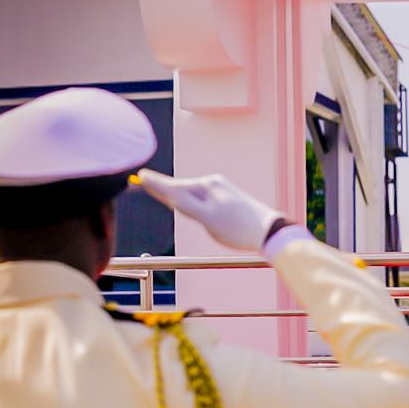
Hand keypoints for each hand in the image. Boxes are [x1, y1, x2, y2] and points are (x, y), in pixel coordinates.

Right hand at [139, 169, 280, 251]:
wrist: (270, 231)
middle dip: (165, 190)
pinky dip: (192, 201)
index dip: (155, 183)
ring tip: (163, 192)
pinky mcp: (228, 198)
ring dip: (180, 197)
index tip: (138, 176)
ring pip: (193, 194)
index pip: (173, 186)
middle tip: (143, 181)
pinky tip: (191, 203)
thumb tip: (168, 192)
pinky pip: (203, 198)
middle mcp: (213, 183)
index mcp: (206, 186)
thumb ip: (186, 204)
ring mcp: (221, 190)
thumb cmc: (238, 228)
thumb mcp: (207, 218)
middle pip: (182, 188)